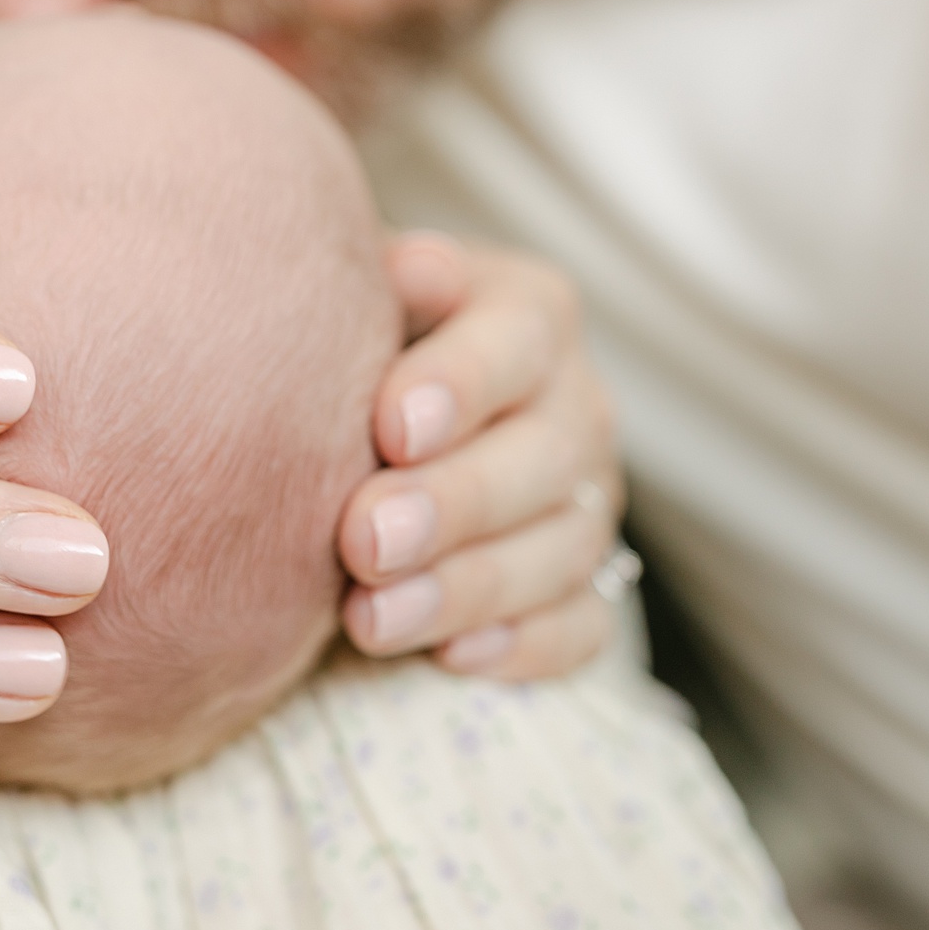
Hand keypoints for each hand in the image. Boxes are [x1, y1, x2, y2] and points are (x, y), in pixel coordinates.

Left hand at [338, 234, 624, 679]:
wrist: (352, 431)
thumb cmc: (342, 352)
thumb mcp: (348, 298)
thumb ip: (366, 282)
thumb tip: (405, 271)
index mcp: (527, 311)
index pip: (519, 335)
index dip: (460, 382)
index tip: (389, 427)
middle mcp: (573, 401)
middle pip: (545, 454)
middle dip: (453, 504)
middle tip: (365, 542)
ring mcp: (586, 500)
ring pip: (562, 549)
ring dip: (466, 589)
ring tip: (370, 621)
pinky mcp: (583, 585)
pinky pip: (582, 626)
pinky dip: (523, 645)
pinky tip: (450, 658)